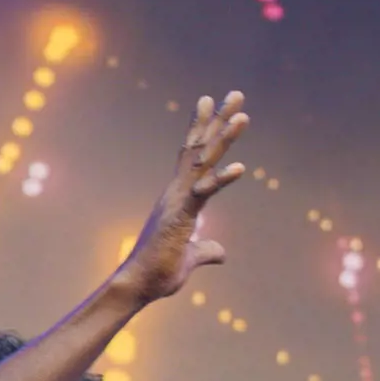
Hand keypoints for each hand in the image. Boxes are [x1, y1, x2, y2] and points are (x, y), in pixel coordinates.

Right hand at [114, 92, 249, 303]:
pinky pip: (204, 192)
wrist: (137, 286)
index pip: (194, 157)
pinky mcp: (180, 216)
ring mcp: (178, 201)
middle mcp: (176, 192)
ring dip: (223, 138)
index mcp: (179, 198)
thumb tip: (221, 253)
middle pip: (199, 148)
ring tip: (242, 114)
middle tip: (235, 94)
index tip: (217, 106)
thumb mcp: (192, 258)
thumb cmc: (158, 273)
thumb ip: (207, 250)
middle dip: (218, 120)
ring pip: (202, 162)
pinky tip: (241, 167)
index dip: (207, 130)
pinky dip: (222, 179)